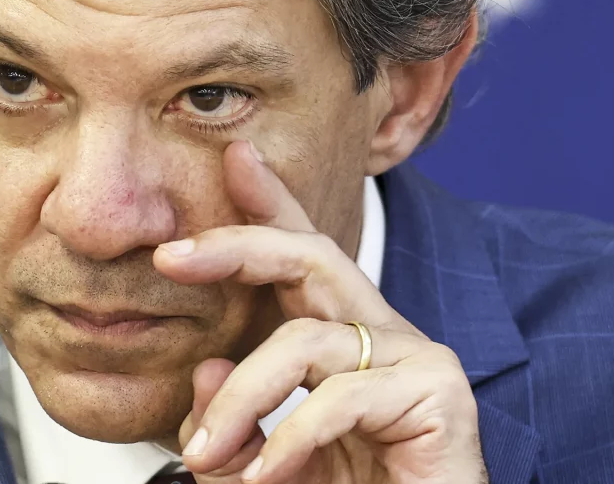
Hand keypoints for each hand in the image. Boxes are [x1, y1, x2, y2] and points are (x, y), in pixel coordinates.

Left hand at [153, 141, 487, 483]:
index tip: (235, 161)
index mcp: (344, 343)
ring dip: (243, 400)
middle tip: (173, 256)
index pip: (305, 258)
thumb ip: (235, 421)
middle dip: (238, 245)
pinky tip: (267, 476)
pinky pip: (341, 396)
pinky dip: (290, 440)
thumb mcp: (264, 466)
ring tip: (209, 455)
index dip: (271, 206)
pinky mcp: (441, 395)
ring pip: (306, 342)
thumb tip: (209, 369)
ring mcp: (418, 360)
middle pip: (314, 257)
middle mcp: (383, 338)